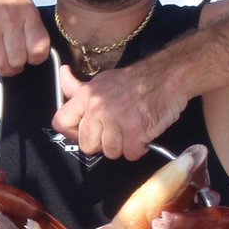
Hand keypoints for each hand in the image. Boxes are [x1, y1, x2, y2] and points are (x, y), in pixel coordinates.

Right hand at [0, 0, 50, 75]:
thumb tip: (32, 57)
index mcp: (28, 13)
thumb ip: (28, 28)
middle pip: (17, 62)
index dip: (33, 59)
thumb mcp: (21, 2)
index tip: (26, 54)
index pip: (40, 50)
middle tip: (5, 58)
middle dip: (11, 66)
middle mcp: (11, 18)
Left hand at [52, 63, 186, 160]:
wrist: (168, 76)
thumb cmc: (135, 80)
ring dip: (122, 146)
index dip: (72, 133)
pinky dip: (139, 148)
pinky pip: (131, 154)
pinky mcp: (136, 131)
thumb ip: (79, 87)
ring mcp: (117, 120)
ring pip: (110, 153)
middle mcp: (98, 108)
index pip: (60, 122)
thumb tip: (63, 73)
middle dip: (101, 143)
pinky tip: (143, 134)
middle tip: (115, 132)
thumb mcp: (102, 79)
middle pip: (87, 145)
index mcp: (87, 96)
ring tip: (131, 130)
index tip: (84, 132)